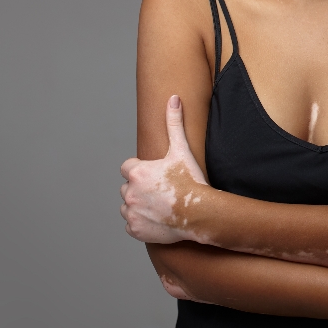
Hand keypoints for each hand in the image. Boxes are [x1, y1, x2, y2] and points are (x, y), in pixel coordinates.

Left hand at [120, 95, 208, 243]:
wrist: (200, 212)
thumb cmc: (191, 180)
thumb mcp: (182, 150)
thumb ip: (174, 123)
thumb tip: (173, 98)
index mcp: (136, 172)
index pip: (127, 168)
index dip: (141, 170)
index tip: (156, 175)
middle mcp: (128, 192)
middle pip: (127, 187)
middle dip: (140, 188)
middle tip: (161, 190)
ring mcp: (131, 212)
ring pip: (128, 206)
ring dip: (138, 205)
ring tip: (159, 205)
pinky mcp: (135, 229)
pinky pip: (132, 224)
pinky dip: (141, 223)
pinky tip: (158, 218)